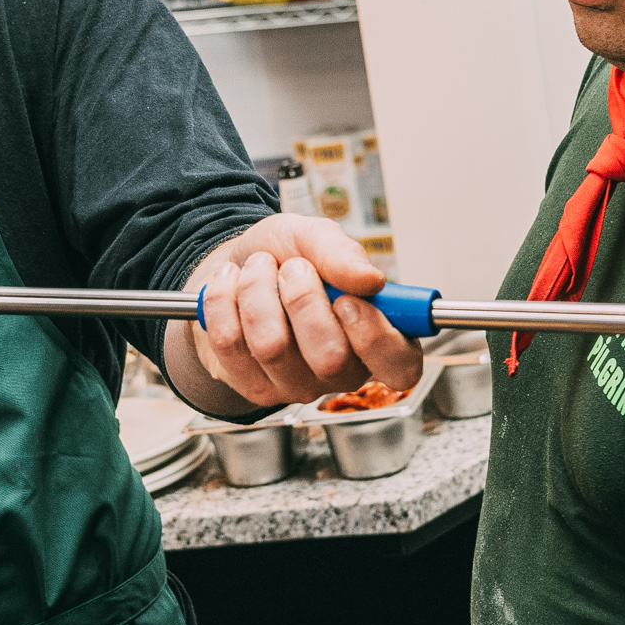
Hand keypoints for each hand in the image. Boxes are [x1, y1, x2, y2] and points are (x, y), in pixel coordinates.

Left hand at [172, 218, 424, 410]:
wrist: (237, 266)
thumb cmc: (287, 258)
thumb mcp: (316, 236)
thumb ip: (342, 253)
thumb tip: (371, 279)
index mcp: (378, 336)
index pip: (399, 365)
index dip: (375, 337)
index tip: (347, 299)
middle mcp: (343, 370)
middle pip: (329, 359)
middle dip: (302, 298)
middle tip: (292, 268)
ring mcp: (298, 385)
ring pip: (272, 347)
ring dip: (257, 289)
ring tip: (259, 269)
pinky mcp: (253, 387)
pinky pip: (231, 343)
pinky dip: (224, 299)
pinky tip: (231, 285)